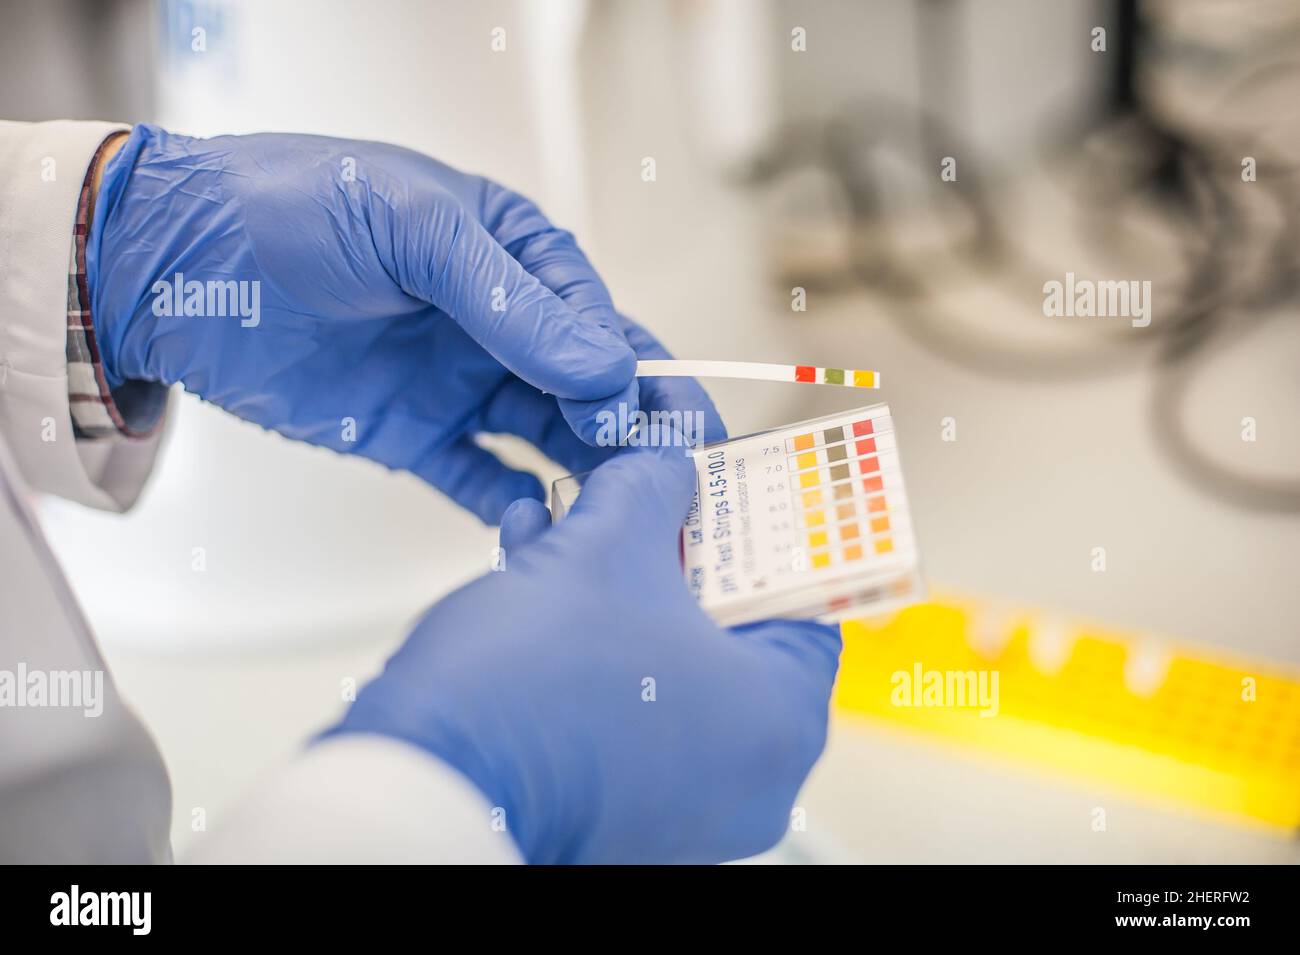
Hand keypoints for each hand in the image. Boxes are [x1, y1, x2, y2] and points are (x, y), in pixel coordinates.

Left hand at [87, 124, 720, 520]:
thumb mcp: (411, 230)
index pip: (596, 316)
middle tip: (672, 475)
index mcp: (512, 254)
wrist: (176, 265)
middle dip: (633, 426)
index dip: (628, 367)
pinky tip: (539, 524)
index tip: (639, 413)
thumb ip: (509, 303)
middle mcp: (499, 322)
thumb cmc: (292, 211)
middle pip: (590, 382)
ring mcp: (460, 381)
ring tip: (621, 512)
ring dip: (589, 470)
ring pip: (549, 435)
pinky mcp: (416, 436)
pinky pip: (482, 477)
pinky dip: (515, 503)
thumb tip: (604, 368)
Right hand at [328, 440, 841, 863]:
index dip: (757, 525)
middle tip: (646, 495)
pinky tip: (534, 570)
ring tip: (566, 520)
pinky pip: (625, 701)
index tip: (725, 489)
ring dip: (615, 582)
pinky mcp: (621, 806)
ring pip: (666, 659)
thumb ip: (652, 488)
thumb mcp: (603, 549)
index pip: (804, 595)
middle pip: (728, 624)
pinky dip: (592, 640)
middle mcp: (749, 775)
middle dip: (669, 547)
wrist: (423, 783)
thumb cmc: (526, 689)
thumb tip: (668, 463)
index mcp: (779, 716)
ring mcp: (684, 800)